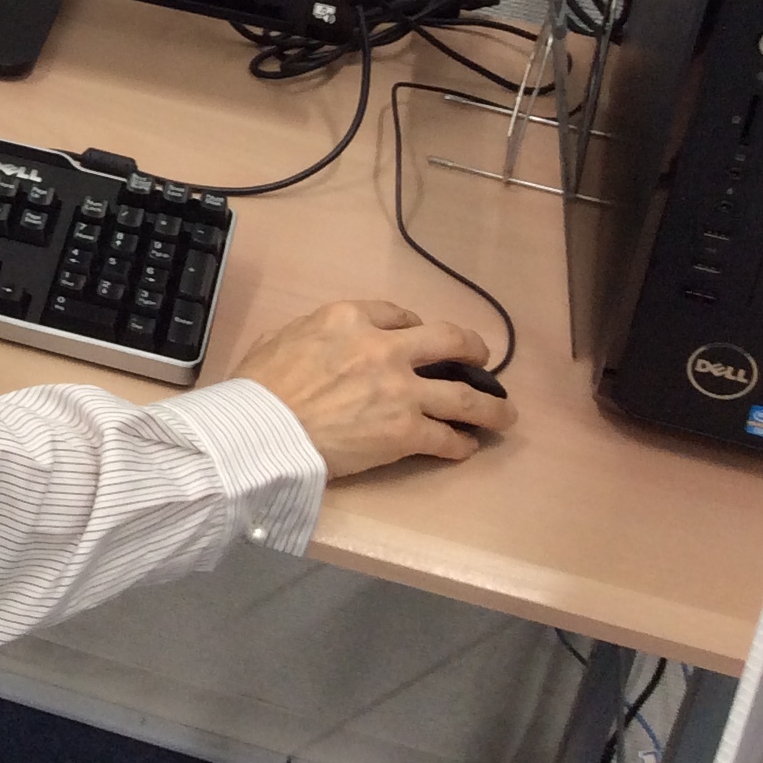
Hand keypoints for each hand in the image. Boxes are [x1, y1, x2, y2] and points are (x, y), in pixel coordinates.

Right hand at [232, 300, 514, 476]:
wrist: (262, 430)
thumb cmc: (258, 386)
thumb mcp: (278, 338)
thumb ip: (310, 334)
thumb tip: (318, 343)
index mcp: (349, 318)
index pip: (398, 314)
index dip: (414, 326)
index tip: (419, 338)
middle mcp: (384, 348)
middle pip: (449, 341)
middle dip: (472, 350)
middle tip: (481, 361)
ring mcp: (401, 392)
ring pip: (465, 396)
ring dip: (491, 406)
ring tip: (504, 414)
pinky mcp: (406, 433)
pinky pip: (447, 439)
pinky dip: (460, 445)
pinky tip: (466, 448)